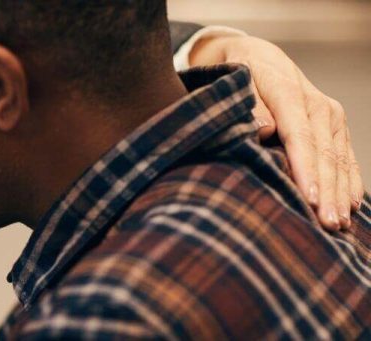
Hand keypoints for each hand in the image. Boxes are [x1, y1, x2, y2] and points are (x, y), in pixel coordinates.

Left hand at [191, 35, 362, 229]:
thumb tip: (265, 130)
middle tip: (328, 224)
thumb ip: (249, 106)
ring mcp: (331, 116)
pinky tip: (351, 206)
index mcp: (290, 94)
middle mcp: (319, 105)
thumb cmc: (240, 75)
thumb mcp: (237, 82)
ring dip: (342, 193)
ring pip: (340, 159)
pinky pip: (346, 157)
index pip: (299, 137)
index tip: (311, 198)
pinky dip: (350, 182)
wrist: (259, 57)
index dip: (306, 170)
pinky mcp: (336, 126)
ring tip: (340, 224)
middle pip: (325, 154)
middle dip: (329, 191)